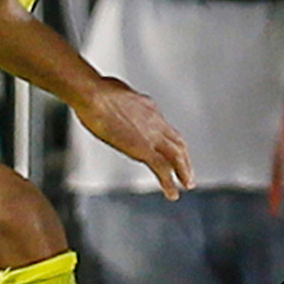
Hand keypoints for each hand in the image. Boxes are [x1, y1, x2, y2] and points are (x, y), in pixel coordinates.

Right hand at [73, 76, 192, 199]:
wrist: (96, 96)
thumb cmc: (96, 90)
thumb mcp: (113, 90)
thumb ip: (118, 97)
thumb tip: (111, 94)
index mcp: (148, 108)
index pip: (164, 127)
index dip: (170, 140)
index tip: (173, 149)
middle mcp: (155, 121)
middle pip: (177, 142)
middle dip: (184, 158)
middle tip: (187, 171)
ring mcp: (152, 136)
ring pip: (176, 156)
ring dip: (183, 172)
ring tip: (187, 185)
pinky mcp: (144, 149)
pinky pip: (162, 169)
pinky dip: (169, 183)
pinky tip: (172, 194)